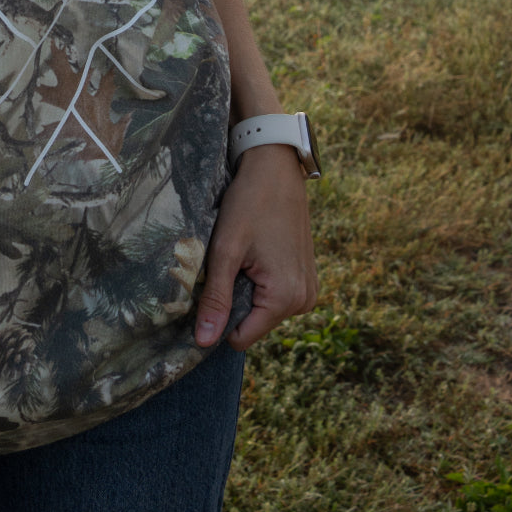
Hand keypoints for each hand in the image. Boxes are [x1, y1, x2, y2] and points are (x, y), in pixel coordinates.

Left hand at [194, 143, 317, 350]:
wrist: (275, 168)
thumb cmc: (249, 204)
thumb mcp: (225, 251)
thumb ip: (216, 299)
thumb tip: (203, 342)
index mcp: (286, 298)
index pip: (241, 338)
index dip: (219, 317)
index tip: (211, 286)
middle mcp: (304, 301)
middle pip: (252, 323)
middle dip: (234, 299)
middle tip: (229, 262)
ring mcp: (308, 290)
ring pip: (262, 309)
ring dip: (246, 288)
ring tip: (244, 254)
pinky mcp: (306, 278)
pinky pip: (274, 295)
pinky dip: (259, 280)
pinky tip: (257, 252)